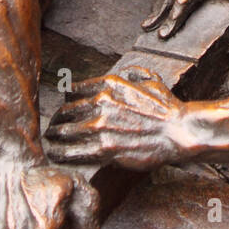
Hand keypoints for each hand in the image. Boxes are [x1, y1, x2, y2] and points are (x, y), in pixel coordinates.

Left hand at [46, 67, 187, 169]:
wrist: (178, 131)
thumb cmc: (168, 107)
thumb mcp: (151, 80)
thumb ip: (135, 73)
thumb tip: (127, 73)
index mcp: (110, 84)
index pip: (74, 90)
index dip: (66, 101)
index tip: (63, 108)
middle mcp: (102, 101)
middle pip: (67, 111)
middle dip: (57, 119)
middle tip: (52, 126)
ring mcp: (101, 125)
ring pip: (66, 131)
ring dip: (55, 136)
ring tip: (50, 141)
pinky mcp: (104, 148)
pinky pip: (74, 151)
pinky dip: (61, 153)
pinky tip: (56, 155)